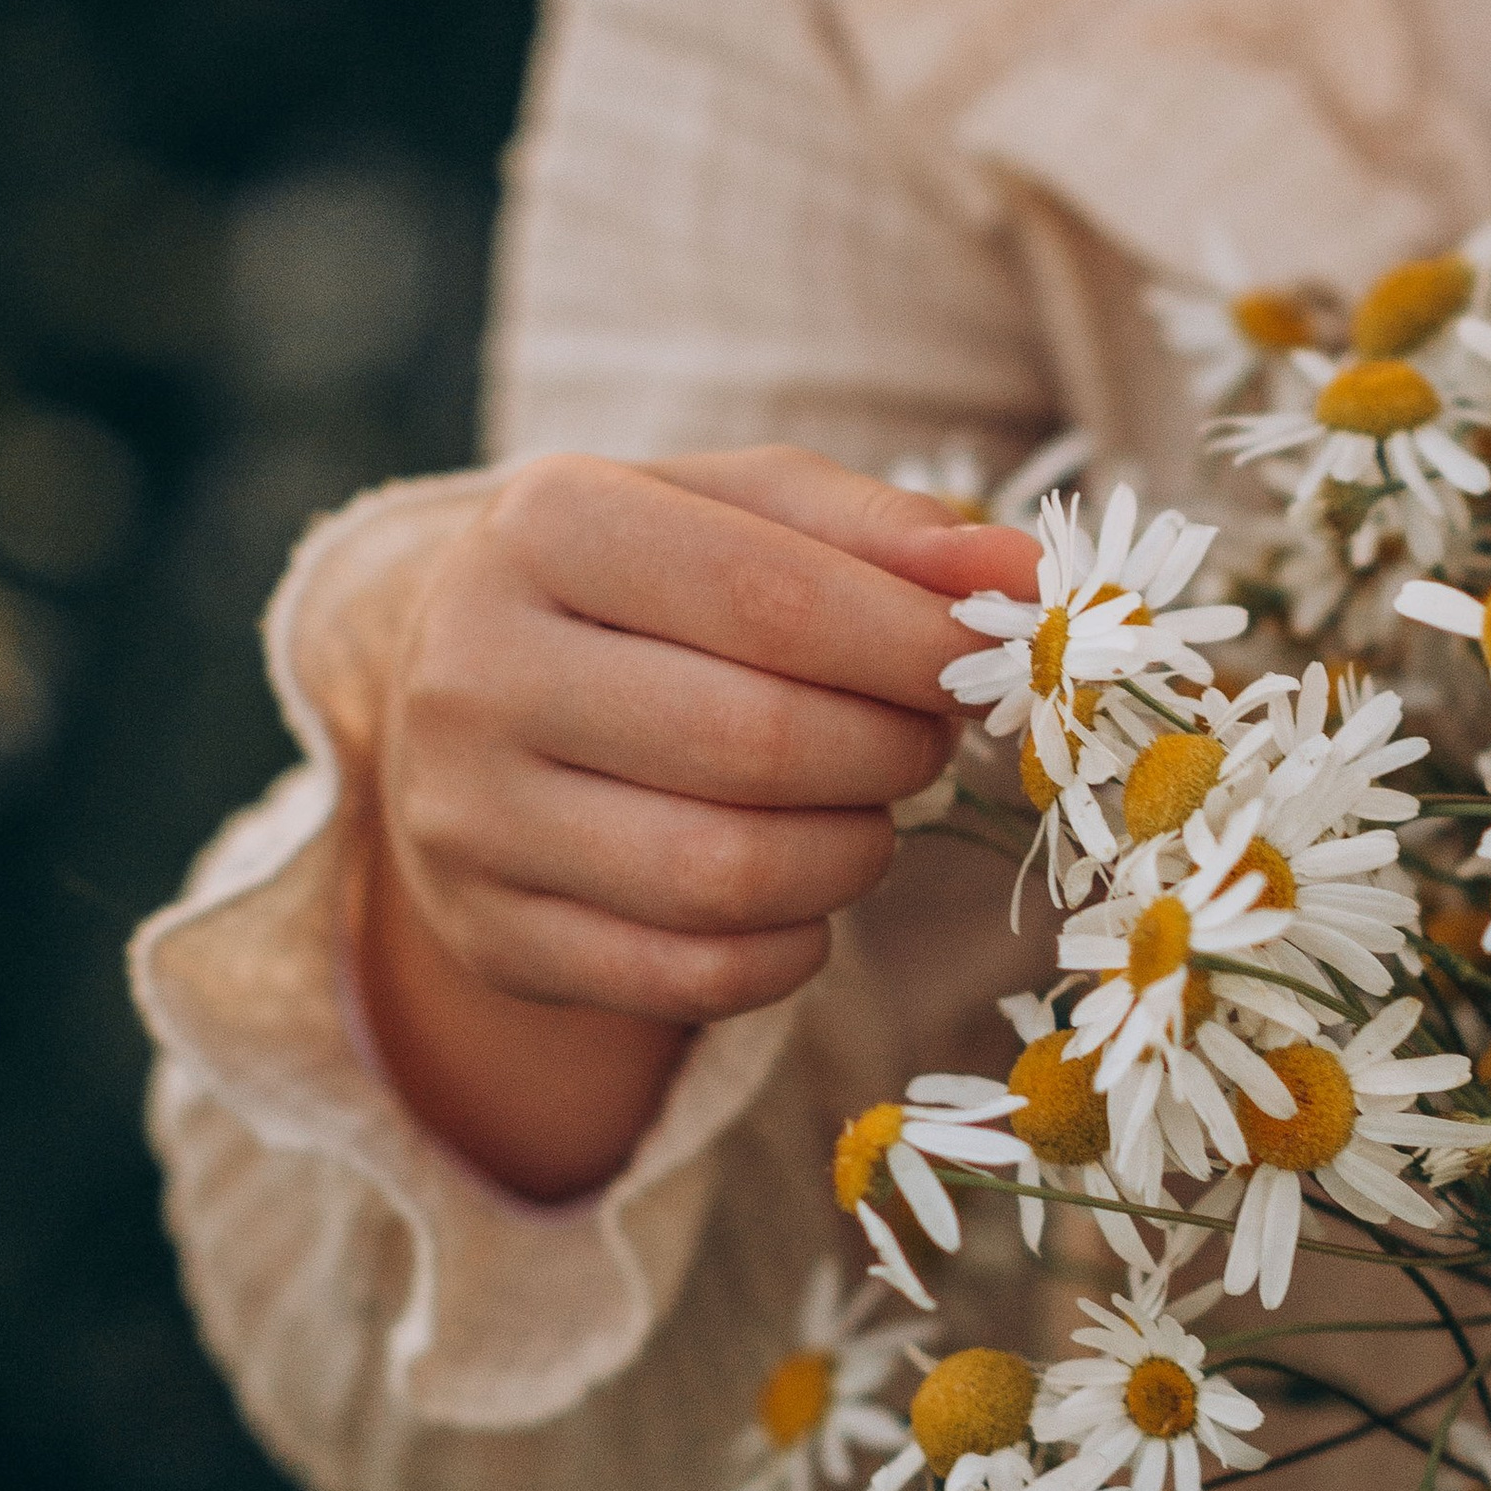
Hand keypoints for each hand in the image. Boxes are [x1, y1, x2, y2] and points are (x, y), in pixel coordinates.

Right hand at [360, 448, 1034, 1202]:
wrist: (469, 693)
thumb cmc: (646, 584)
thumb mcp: (744, 513)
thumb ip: (885, 532)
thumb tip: (1022, 581)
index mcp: (546, 526)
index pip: (768, 596)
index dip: (910, 641)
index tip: (987, 659)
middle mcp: (477, 668)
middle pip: (753, 741)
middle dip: (890, 750)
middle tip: (928, 736)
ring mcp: (467, 816)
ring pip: (723, 875)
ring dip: (853, 854)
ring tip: (870, 811)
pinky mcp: (490, 936)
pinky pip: (693, 977)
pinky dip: (793, 949)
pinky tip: (808, 894)